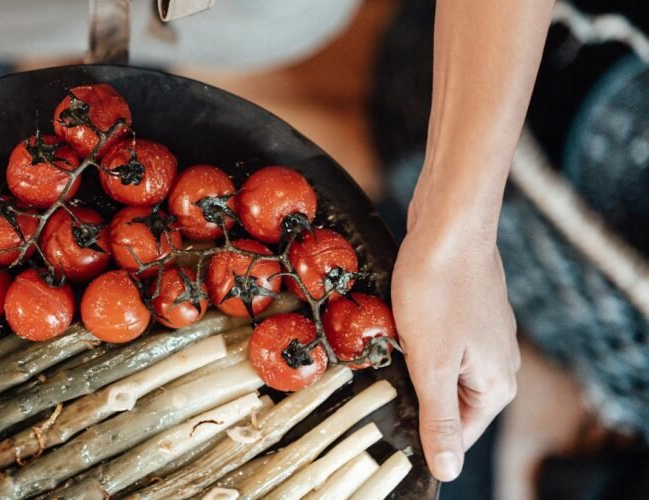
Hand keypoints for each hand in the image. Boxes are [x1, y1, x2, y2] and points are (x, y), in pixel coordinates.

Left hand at [391, 224, 519, 481]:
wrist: (448, 223)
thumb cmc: (440, 288)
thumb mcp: (432, 364)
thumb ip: (439, 419)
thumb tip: (447, 471)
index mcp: (496, 386)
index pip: (457, 434)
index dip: (420, 430)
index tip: (388, 412)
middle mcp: (498, 364)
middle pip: (445, 401)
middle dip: (411, 389)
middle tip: (386, 365)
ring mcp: (483, 336)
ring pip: (435, 368)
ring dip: (408, 359)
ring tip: (390, 339)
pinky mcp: (464, 312)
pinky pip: (433, 340)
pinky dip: (411, 334)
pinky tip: (395, 318)